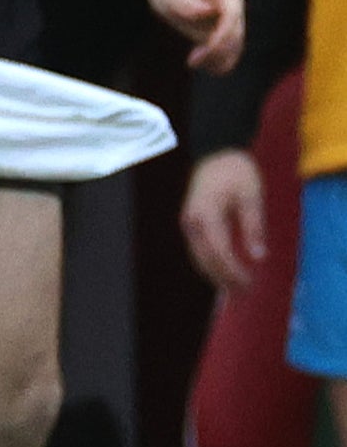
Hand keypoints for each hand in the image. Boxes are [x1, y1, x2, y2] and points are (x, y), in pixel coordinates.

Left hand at [145, 0, 244, 69]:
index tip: (206, 50)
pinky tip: (202, 65)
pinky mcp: (223, 27)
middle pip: (235, 32)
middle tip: (192, 62)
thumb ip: (187, 2)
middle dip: (217, 51)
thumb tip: (207, 11)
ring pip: (235, 44)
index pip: (231, 15)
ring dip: (219, 58)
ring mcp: (231, 16)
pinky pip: (228, 48)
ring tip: (195, 64)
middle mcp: (233, 3)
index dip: (222, 35)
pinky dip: (218, 59)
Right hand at [182, 149, 268, 294]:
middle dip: (224, 278)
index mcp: (206, 215)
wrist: (214, 152)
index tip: (250, 284)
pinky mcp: (190, 223)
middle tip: (244, 294)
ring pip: (199, 257)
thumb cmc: (235, 172)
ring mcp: (188, 223)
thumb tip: (258, 257)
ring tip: (234, 289)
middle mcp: (192, 222)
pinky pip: (198, 250)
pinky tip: (222, 272)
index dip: (234, 271)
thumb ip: (253, 226)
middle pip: (206, 259)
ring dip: (215, 275)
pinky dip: (210, 264)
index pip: (220, 252)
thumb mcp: (251, 196)